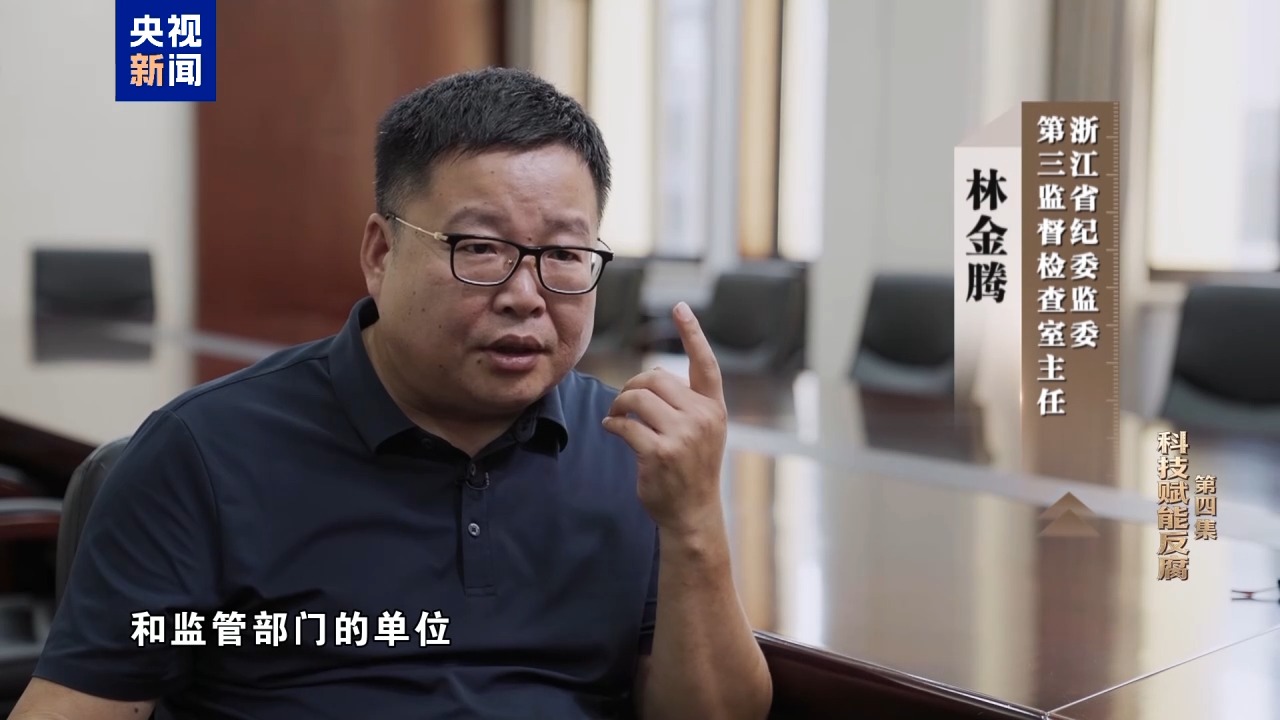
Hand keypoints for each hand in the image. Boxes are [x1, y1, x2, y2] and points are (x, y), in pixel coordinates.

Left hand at [603, 302, 727, 535]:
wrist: (692, 513)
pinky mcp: (660, 453)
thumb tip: (648, 377)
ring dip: (618, 404)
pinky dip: (612, 425)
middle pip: (655, 378)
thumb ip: (685, 404)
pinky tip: (612, 430)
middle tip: (622, 402)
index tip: (680, 307)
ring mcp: (683, 435)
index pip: (704, 363)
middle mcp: (702, 417)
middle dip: (632, 386)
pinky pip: (624, 425)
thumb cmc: (691, 470)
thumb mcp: (701, 433)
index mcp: (714, 408)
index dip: (692, 333)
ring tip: (616, 415)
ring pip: (637, 398)